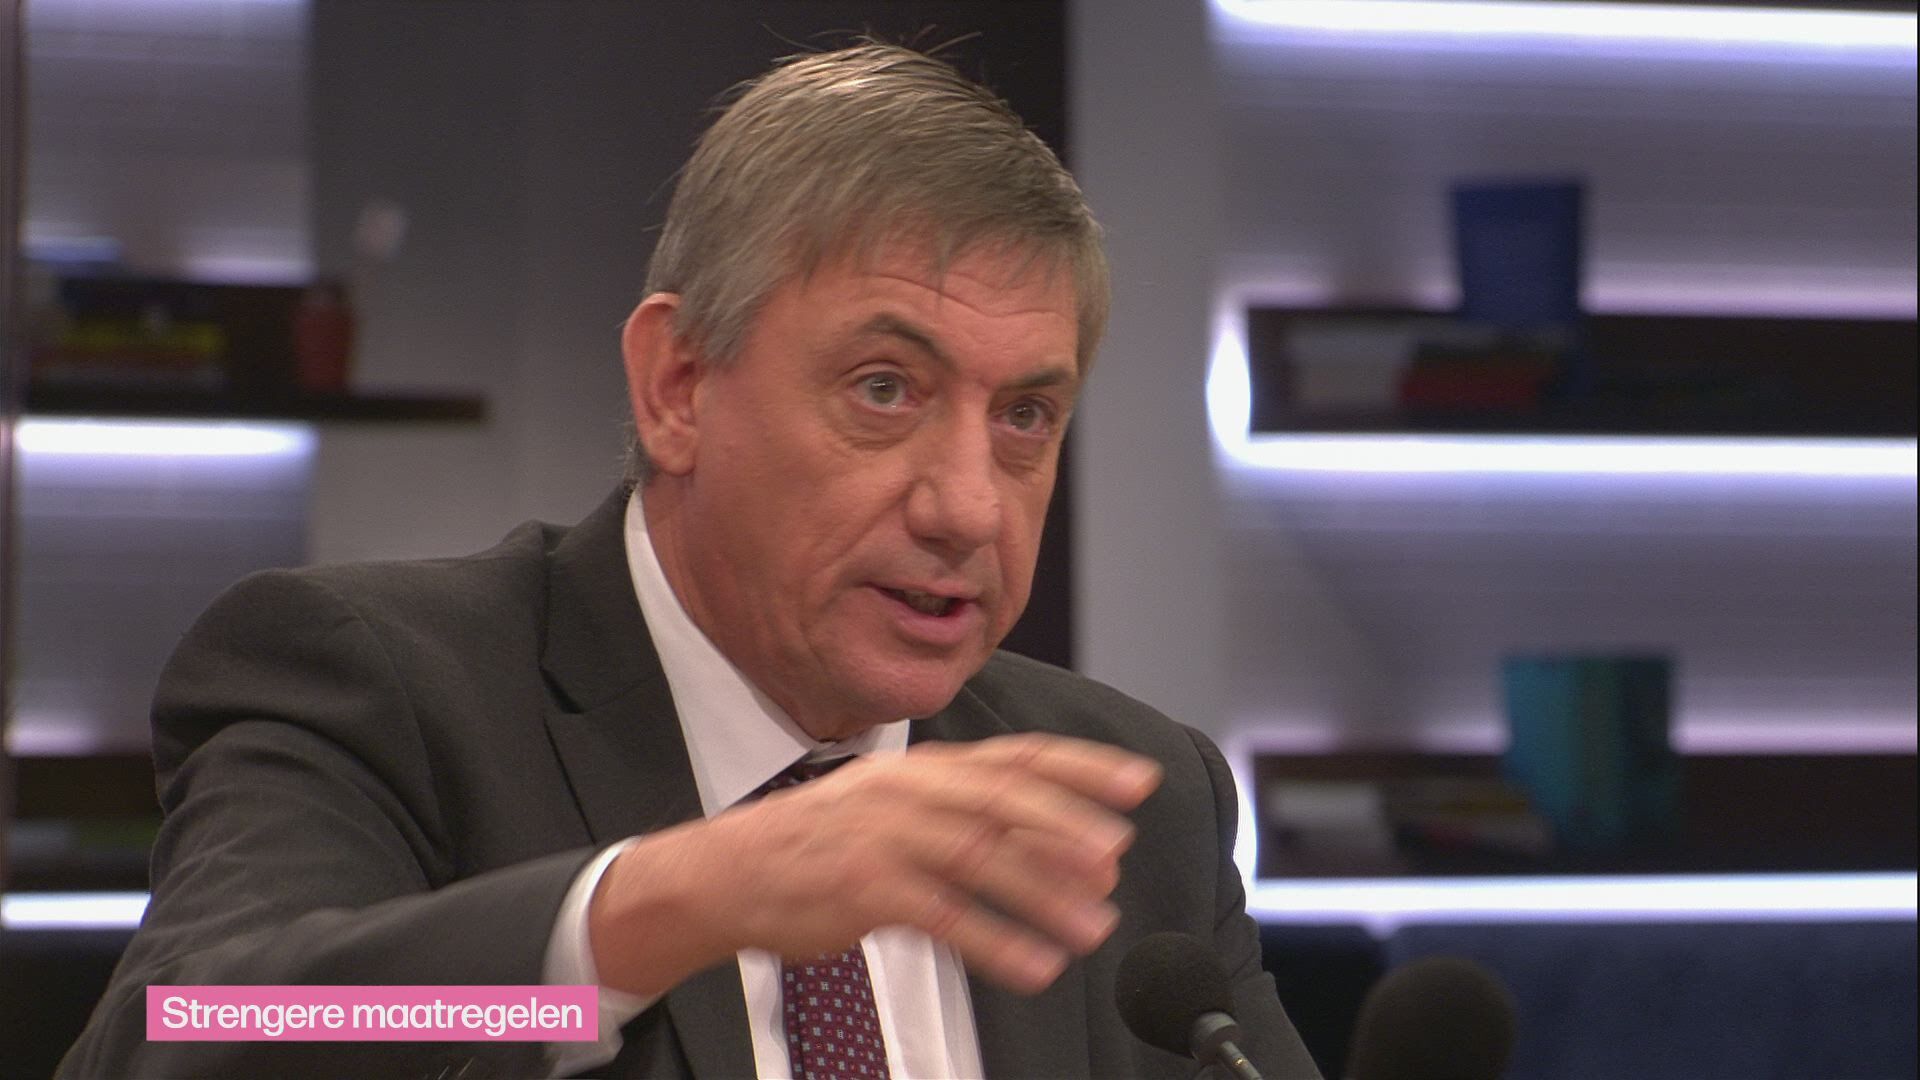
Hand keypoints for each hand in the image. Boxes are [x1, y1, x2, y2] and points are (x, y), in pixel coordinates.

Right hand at [587, 732, 1160, 996]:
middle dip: (1069, 823)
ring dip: (1044, 894)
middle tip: (1118, 852)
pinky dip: (996, 942)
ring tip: (1094, 926)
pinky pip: (944, 917)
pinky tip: (1035, 966)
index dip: (1083, 767)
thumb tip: (1065, 844)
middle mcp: (909, 790)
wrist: (727, 872)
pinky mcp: (864, 887)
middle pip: (1004, 799)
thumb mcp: (894, 809)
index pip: (1017, 757)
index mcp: (924, 768)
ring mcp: (885, 836)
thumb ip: (969, 819)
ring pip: (981, 858)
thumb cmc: (821, 846)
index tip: (1140, 781)